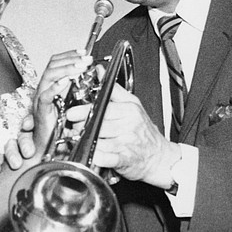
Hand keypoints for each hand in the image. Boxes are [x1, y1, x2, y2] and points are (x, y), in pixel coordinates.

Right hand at [33, 50, 92, 156]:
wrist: (46, 147)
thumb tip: (94, 77)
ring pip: (49, 76)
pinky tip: (65, 81)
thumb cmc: (58, 127)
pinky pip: (46, 95)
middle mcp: (44, 89)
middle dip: (71, 59)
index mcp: (51, 85)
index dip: (70, 55)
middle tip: (86, 58)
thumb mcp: (72, 103)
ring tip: (79, 67)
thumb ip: (79, 90)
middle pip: (53, 65)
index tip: (84, 52)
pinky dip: (55, 86)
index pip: (57, 63)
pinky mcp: (41, 110)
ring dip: (66, 69)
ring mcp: (42, 98)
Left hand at [66, 83, 180, 189]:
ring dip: (85, 141)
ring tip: (79, 139)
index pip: (103, 107)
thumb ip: (114, 89)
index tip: (72, 113)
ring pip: (99, 140)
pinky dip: (96, 156)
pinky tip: (91, 154)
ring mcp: (127, 143)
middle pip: (98, 124)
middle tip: (74, 126)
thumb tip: (99, 71)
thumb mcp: (133, 104)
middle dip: (81, 126)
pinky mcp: (124, 159)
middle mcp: (129, 125)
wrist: (158, 155)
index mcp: (129, 110)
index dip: (84, 111)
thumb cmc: (143, 130)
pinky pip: (105, 158)